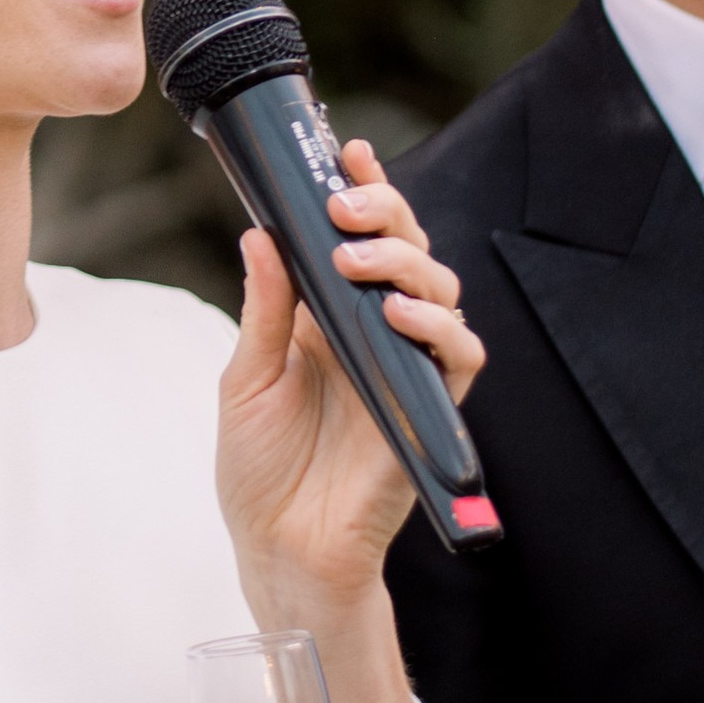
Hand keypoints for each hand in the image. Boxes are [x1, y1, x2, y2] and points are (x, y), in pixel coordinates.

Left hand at [217, 143, 481, 608]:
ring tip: (359, 261)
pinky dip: (438, 326)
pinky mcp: (431, 408)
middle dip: (386, 214)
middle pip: (407, 251)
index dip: (363, 193)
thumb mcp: (245, 380)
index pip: (357, 240)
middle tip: (345, 208)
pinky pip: (459, 355)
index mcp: (328, 318)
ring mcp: (406, 368)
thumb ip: (265, 311)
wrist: (281, 549)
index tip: (347, 153)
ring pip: (441, 291)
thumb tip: (260, 234)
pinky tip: (400, 315)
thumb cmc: (259, 471)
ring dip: (407, 263)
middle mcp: (373, 334)